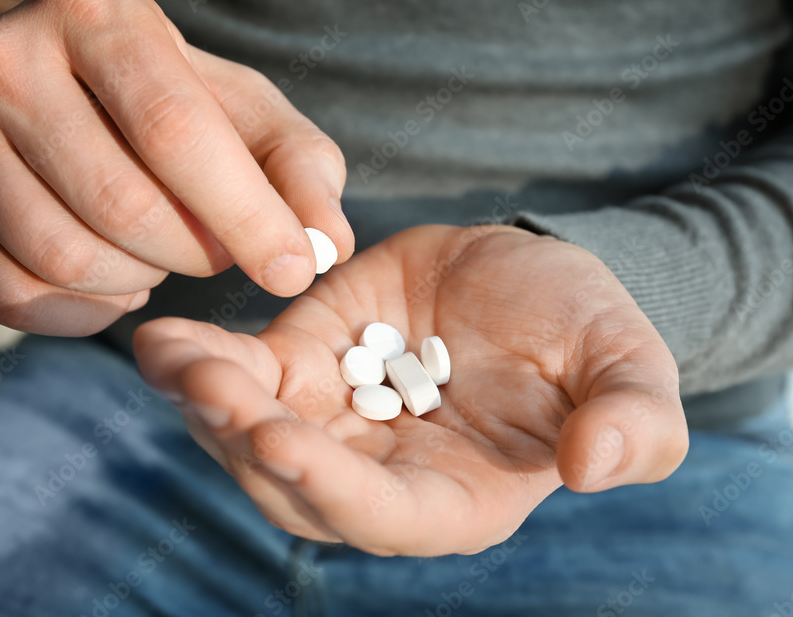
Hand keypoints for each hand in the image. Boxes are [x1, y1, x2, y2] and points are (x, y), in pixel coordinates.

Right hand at [0, 0, 352, 334]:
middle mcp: (6, 64)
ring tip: (159, 258)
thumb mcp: (238, 106)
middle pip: (121, 207)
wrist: (23, 76)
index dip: (247, 217)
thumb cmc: (147, 95)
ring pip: (64, 259)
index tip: (295, 270)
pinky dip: (79, 312)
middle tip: (215, 251)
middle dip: (193, 254)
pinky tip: (112, 284)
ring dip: (138, 282)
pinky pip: (10, 296)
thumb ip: (296, 165)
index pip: (176, 133)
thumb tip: (327, 244)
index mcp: (98, 19)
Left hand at [134, 224, 687, 555]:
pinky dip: (197, 365)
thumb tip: (595, 471)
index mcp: (457, 498)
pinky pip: (240, 379)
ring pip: (250, 441)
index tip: (284, 442)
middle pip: (296, 490)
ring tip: (176, 359)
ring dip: (208, 408)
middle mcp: (380, 476)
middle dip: (248, 448)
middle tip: (214, 391)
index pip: (385, 518)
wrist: (526, 275)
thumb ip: (632, 422)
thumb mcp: (628, 365)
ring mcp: (332, 424)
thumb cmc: (584, 330)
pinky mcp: (301, 368)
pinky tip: (160, 342)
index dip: (333, 491)